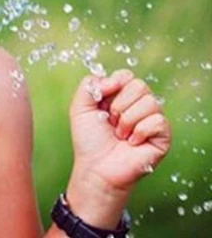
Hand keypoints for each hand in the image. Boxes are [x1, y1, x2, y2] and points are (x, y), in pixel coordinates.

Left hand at [66, 70, 170, 219]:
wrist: (96, 168)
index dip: (113, 85)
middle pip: (139, 85)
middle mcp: (138, 105)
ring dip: (128, 120)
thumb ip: (90, 84)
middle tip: (111, 122)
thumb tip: (114, 79)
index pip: (126, 75)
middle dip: (119, 104)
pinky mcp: (163, 137)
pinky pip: (158, 121)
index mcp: (120, 95)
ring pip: (150, 102)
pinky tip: (132, 142)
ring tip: (120, 134)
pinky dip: (140, 131)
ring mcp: (152, 120)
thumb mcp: (80, 106)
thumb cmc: (89, 139)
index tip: (102, 102)